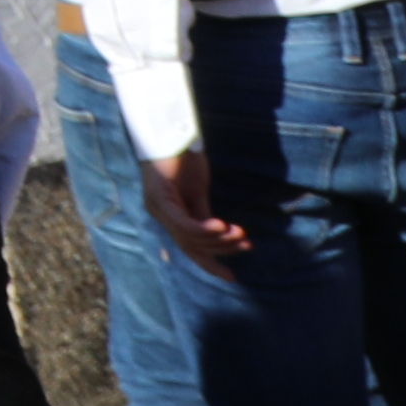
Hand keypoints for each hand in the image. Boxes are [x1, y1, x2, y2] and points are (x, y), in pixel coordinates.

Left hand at [150, 143, 248, 267]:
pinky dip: (203, 229)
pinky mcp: (160, 197)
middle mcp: (159, 213)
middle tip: (247, 245)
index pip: (189, 247)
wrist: (169, 128)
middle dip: (220, 250)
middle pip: (191, 245)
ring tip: (240, 234)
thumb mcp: (196, 190)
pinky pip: (183, 223)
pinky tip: (222, 227)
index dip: (210, 263)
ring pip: (190, 237)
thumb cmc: (182, 156)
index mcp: (168, 213)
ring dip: (218, 239)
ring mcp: (158, 206)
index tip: (232, 277)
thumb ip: (202, 213)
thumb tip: (218, 234)